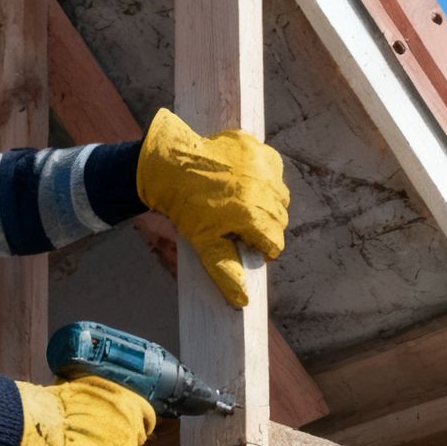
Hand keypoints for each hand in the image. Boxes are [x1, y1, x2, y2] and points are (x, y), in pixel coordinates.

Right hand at [6, 375, 157, 445]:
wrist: (35, 425)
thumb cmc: (53, 405)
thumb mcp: (83, 390)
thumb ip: (101, 402)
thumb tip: (101, 410)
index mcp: (128, 403)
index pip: (146, 418)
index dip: (133, 425)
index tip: (121, 431)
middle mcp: (132, 428)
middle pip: (134, 444)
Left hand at [136, 108, 288, 308]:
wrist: (167, 167)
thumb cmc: (184, 207)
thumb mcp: (204, 243)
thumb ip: (226, 271)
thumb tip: (244, 300)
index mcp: (252, 215)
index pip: (274, 242)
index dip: (263, 249)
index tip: (251, 247)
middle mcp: (263, 188)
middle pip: (279, 218)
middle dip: (264, 226)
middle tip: (241, 224)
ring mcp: (260, 164)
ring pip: (279, 193)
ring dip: (267, 200)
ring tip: (242, 202)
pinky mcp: (254, 145)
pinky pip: (272, 166)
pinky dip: (264, 174)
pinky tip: (242, 179)